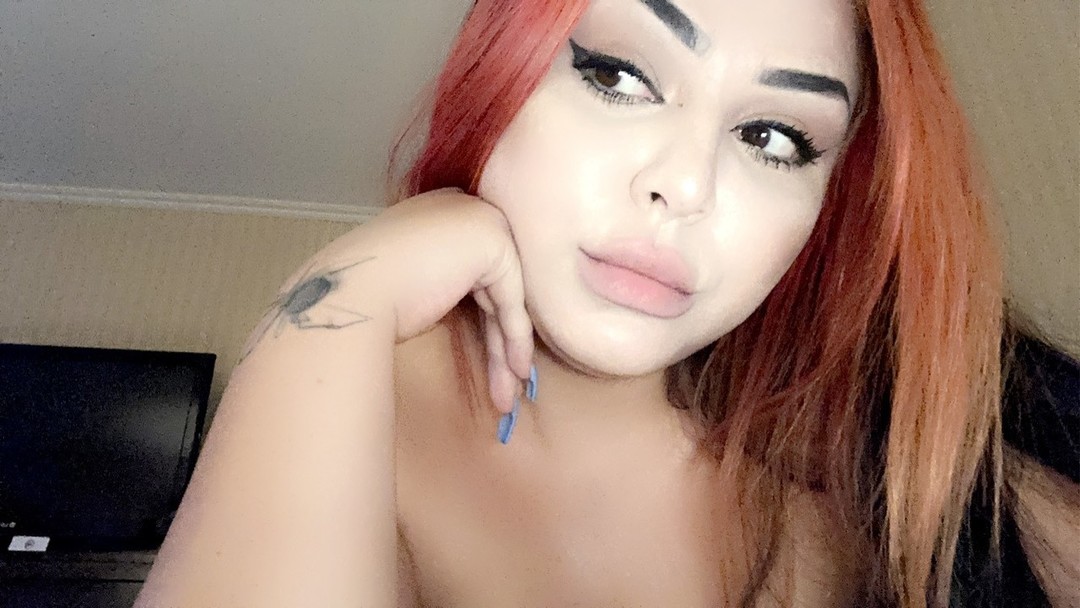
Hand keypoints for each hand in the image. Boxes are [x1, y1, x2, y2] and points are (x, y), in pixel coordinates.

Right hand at [280, 189, 533, 413]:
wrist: (351, 294)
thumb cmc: (367, 297)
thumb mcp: (415, 283)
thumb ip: (447, 283)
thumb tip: (484, 319)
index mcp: (437, 210)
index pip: (475, 270)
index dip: (486, 318)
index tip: (492, 359)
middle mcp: (461, 206)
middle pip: (492, 284)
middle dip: (499, 340)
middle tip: (505, 382)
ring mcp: (480, 218)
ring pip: (504, 297)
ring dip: (506, 349)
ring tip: (508, 393)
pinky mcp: (493, 240)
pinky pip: (510, 298)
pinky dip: (513, 338)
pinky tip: (515, 372)